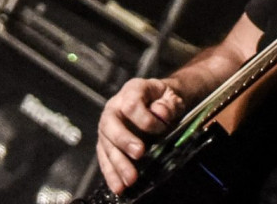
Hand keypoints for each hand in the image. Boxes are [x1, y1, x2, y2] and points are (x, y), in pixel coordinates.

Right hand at [97, 77, 182, 193]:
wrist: (159, 102)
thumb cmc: (164, 99)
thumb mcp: (172, 95)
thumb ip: (168, 103)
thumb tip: (160, 113)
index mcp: (131, 91)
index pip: (131, 104)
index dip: (145, 119)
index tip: (161, 128)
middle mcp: (115, 107)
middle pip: (111, 124)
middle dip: (124, 140)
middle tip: (139, 153)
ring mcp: (108, 126)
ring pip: (107, 144)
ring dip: (118, 163)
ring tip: (130, 179)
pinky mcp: (107, 142)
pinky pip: (105, 158)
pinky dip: (111, 173)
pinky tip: (118, 186)